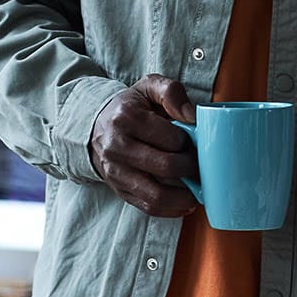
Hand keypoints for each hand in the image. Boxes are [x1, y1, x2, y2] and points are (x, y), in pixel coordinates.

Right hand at [88, 75, 198, 216]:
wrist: (97, 127)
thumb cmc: (131, 107)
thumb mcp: (148, 87)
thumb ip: (172, 92)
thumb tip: (192, 116)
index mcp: (126, 118)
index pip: (170, 138)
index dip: (189, 142)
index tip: (193, 141)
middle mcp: (116, 147)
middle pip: (166, 167)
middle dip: (191, 168)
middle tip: (199, 163)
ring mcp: (115, 172)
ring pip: (157, 194)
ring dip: (184, 195)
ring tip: (197, 188)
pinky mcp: (119, 190)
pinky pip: (148, 207)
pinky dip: (171, 208)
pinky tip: (185, 201)